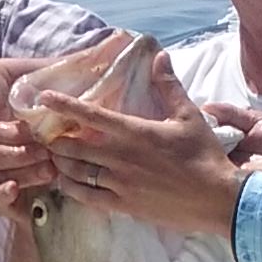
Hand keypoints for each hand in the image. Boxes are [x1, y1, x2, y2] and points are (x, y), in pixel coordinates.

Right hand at [0, 118, 56, 221]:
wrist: (40, 197)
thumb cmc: (37, 161)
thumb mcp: (38, 142)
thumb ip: (38, 130)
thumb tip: (52, 115)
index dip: (18, 132)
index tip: (41, 132)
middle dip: (24, 152)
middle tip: (47, 153)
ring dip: (25, 171)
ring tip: (49, 171)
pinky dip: (4, 192)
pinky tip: (15, 188)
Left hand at [36, 52, 244, 237]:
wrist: (217, 199)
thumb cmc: (205, 156)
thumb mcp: (190, 117)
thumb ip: (169, 86)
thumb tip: (160, 56)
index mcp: (135, 132)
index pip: (91, 115)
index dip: (64, 105)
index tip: (44, 98)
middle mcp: (121, 157)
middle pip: (74, 146)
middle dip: (56, 139)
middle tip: (45, 134)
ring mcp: (120, 184)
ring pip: (76, 172)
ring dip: (60, 163)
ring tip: (51, 156)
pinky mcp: (124, 206)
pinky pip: (87, 197)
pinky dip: (71, 189)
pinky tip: (64, 183)